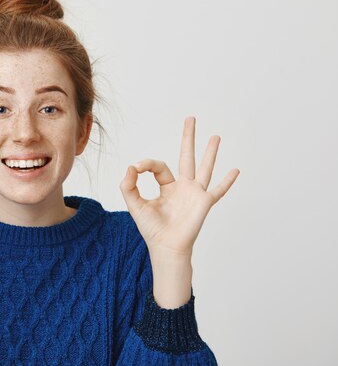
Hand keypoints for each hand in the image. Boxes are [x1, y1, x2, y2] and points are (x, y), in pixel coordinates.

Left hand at [119, 116, 239, 258]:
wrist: (166, 247)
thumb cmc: (152, 229)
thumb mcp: (135, 205)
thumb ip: (129, 186)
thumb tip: (130, 166)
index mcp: (167, 187)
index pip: (159, 166)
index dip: (146, 164)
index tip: (136, 168)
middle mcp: (183, 187)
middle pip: (186, 157)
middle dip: (188, 138)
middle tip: (190, 118)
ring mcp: (195, 193)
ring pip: (204, 167)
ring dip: (210, 152)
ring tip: (215, 136)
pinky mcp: (203, 202)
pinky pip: (218, 190)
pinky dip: (227, 181)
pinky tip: (236, 170)